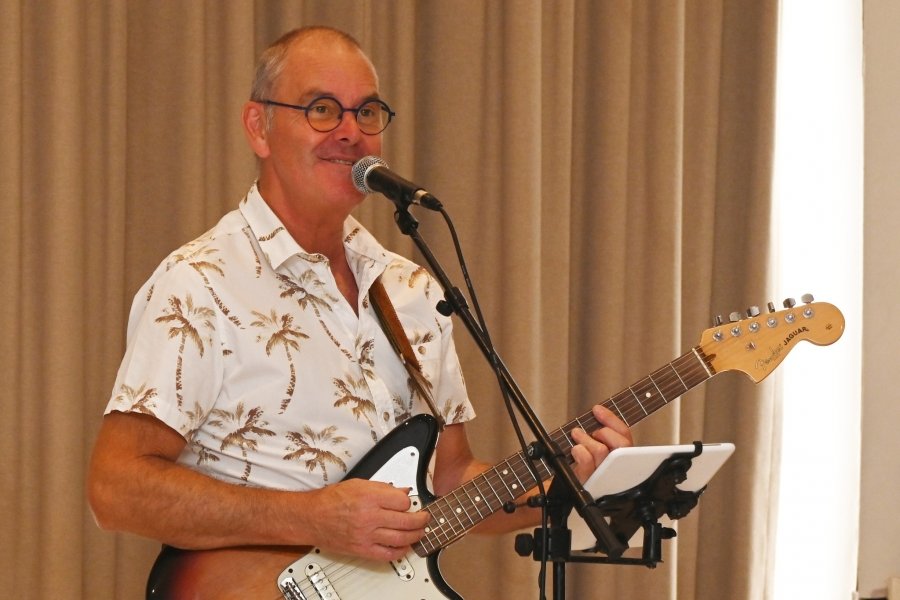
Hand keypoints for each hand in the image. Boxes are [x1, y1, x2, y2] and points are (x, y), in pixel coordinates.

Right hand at [303, 478, 429, 560]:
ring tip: (419, 532)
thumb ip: (383, 488)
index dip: (409, 501)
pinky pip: (387, 555)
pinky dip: (400, 552)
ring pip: (400, 538)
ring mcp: (366, 535)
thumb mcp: (359, 484)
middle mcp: (369, 516)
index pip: (403, 501)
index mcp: (369, 497)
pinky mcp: (362, 549)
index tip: (410, 502)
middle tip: (424, 518)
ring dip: (415, 536)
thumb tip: (402, 492)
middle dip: (420, 520)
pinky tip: (404, 547)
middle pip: (406, 520)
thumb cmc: (331, 500)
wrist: (312, 517)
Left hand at [570, 405, 633, 482]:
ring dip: (586, 439)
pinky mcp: (590, 484)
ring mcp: (604, 478)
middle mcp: (617, 470)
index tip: (597, 409)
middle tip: (590, 433)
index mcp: (622, 458)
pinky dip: (580, 451)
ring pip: (601, 450)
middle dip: (603, 432)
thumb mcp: (592, 450)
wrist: (570, 494)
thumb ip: (600, 435)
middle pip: (621, 444)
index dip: (612, 420)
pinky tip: (576, 450)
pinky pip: (588, 462)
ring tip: (577, 436)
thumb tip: (596, 413)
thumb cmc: (582, 470)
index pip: (625, 434)